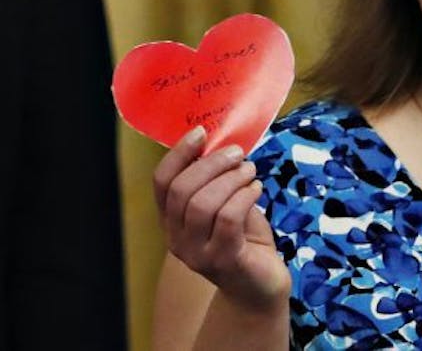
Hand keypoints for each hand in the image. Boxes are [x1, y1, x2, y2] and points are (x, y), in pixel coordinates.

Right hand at [152, 127, 290, 311]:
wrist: (259, 287)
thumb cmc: (242, 239)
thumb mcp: (223, 205)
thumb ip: (215, 181)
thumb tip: (219, 144)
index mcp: (171, 221)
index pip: (161, 183)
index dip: (178, 154)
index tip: (201, 133)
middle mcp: (176, 239)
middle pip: (181, 191)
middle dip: (211, 164)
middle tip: (237, 153)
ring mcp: (197, 254)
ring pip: (203, 204)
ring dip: (230, 178)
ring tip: (250, 171)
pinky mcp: (223, 261)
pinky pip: (228, 219)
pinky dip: (244, 196)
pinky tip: (256, 189)